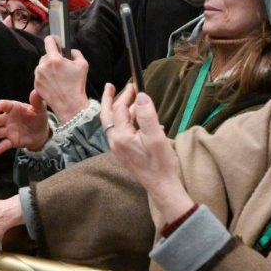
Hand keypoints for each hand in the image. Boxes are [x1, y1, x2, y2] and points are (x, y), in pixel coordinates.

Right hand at [0, 89, 50, 154]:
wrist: (41, 132)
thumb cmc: (38, 117)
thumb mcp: (40, 109)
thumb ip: (37, 101)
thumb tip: (36, 91)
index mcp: (14, 108)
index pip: (4, 105)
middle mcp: (8, 119)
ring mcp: (8, 130)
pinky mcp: (11, 141)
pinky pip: (4, 145)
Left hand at [34, 36, 89, 122]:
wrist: (69, 104)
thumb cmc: (77, 85)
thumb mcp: (83, 64)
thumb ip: (75, 53)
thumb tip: (69, 51)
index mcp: (54, 59)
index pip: (48, 41)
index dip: (53, 39)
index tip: (56, 41)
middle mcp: (43, 66)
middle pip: (46, 55)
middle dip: (53, 58)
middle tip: (62, 66)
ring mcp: (38, 75)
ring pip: (42, 66)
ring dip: (48, 68)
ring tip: (59, 77)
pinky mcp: (36, 84)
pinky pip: (40, 75)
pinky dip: (45, 77)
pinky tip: (54, 83)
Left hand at [100, 83, 193, 223]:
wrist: (162, 186)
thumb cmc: (160, 163)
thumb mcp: (156, 136)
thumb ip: (147, 115)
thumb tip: (141, 96)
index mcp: (120, 136)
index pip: (119, 110)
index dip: (126, 95)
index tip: (134, 84)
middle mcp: (114, 141)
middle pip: (109, 116)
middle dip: (112, 100)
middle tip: (115, 86)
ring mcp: (118, 148)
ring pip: (115, 123)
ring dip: (122, 110)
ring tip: (131, 99)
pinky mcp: (124, 152)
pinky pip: (122, 131)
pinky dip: (128, 121)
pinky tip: (140, 119)